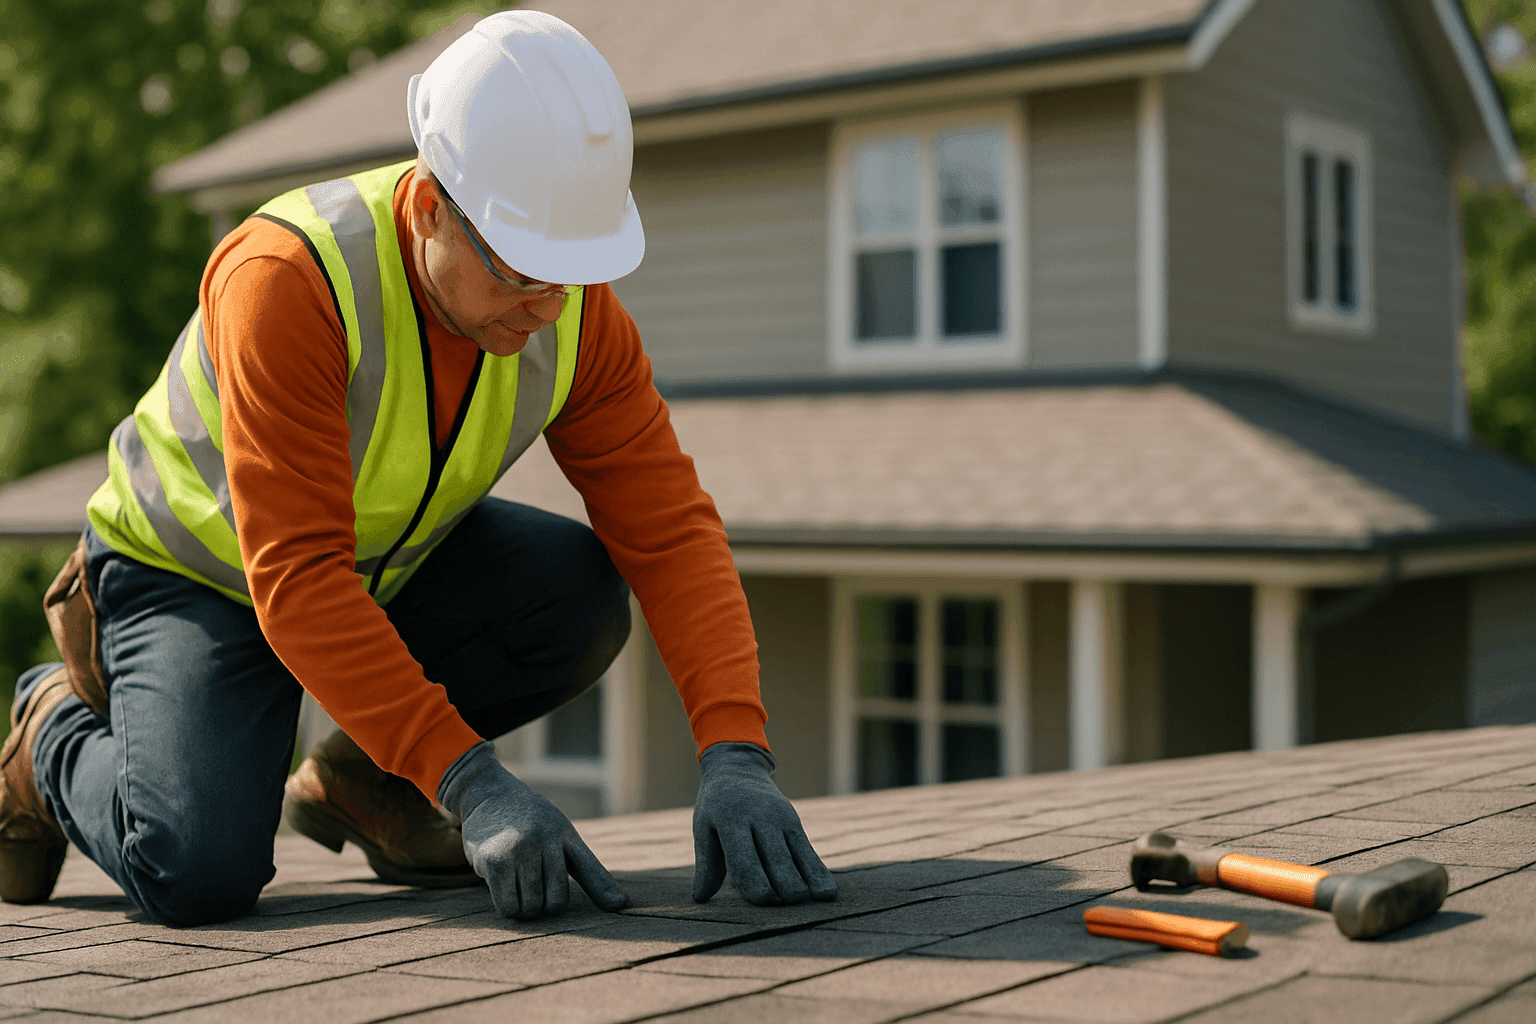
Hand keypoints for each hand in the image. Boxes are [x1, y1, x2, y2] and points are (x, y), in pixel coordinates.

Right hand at [437, 742, 627, 918]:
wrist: (490, 795)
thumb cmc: (534, 822)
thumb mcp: (564, 836)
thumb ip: (590, 871)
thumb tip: (621, 905)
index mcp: (565, 833)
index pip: (589, 868)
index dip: (604, 889)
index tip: (620, 905)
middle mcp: (544, 839)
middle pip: (554, 902)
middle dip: (544, 907)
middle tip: (535, 894)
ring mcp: (518, 848)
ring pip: (529, 907)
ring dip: (524, 910)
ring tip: (519, 891)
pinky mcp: (492, 860)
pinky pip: (506, 905)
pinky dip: (507, 908)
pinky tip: (504, 889)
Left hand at [692, 742, 836, 904]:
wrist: (738, 768)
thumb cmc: (716, 806)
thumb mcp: (703, 828)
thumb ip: (707, 864)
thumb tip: (700, 898)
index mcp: (731, 821)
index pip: (746, 860)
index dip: (756, 886)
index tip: (763, 901)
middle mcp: (760, 819)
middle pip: (778, 864)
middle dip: (783, 892)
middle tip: (780, 904)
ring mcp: (781, 820)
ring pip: (798, 861)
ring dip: (802, 888)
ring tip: (803, 904)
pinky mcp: (795, 824)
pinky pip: (809, 854)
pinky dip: (819, 875)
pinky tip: (826, 895)